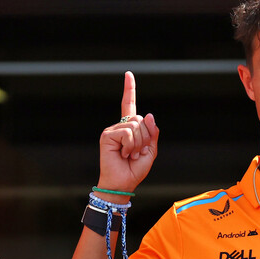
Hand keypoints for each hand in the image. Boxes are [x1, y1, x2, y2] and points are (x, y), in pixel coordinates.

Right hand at [97, 71, 159, 196]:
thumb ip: (152, 133)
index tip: (128, 74)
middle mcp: (120, 127)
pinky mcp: (107, 135)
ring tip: (130, 155)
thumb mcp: (150, 151)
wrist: (123, 183)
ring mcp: (112, 130)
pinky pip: (127, 133)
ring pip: (135, 126)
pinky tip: (124, 154)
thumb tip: (148, 114)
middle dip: (145, 138)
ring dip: (138, 144)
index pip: (130, 105)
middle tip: (137, 153)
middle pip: (140, 119)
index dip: (130, 90)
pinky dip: (130, 145)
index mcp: (130, 129)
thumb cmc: (135, 170)